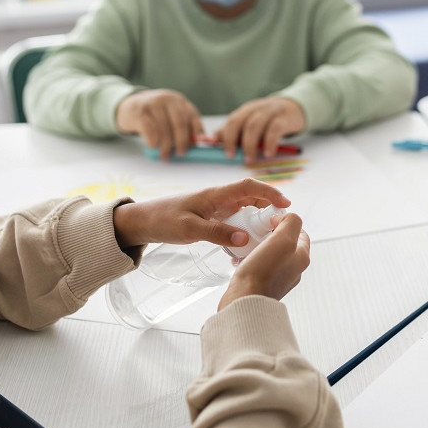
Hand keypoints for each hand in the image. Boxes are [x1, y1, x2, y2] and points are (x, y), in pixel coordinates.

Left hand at [112, 178, 290, 248]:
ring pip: (245, 207)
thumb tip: (246, 237)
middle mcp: (219, 198)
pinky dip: (246, 226)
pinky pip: (235, 218)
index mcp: (215, 194)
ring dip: (259, 217)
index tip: (286, 203)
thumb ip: (217, 232)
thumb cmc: (163, 220)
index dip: (269, 192)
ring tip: (270, 234)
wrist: (142, 221)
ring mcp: (216, 207)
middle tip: (282, 223)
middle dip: (270, 205)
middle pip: (252, 195)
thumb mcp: (189, 229)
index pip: (249, 186)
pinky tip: (249, 241)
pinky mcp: (211, 216)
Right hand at [115, 89, 203, 159]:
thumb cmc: (154, 115)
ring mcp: (152, 103)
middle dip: (181, 141)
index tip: (196, 145)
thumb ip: (182, 126)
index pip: (192, 115)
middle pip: (179, 123)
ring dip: (166, 145)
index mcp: (178, 100)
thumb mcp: (169, 114)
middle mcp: (167, 99)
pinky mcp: (139, 111)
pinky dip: (153, 141)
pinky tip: (153, 146)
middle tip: (181, 153)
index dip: (196, 131)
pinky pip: (149, 130)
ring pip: (164, 128)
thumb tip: (194, 143)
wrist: (129, 106)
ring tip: (165, 155)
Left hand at [217, 97, 305, 163]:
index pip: (231, 121)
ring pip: (255, 125)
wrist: (295, 108)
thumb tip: (212, 140)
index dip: (224, 136)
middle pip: (240, 122)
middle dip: (233, 140)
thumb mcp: (251, 122)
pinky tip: (268, 153)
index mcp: (246, 111)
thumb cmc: (270, 120)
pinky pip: (275, 129)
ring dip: (250, 144)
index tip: (223, 152)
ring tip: (250, 160)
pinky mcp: (285, 118)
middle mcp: (256, 109)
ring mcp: (271, 112)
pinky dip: (270, 142)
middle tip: (232, 157)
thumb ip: (234, 131)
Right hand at [219, 213, 309, 309]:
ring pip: (270, 253)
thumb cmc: (262, 273)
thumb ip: (290, 223)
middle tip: (257, 232)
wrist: (245, 301)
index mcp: (302, 258)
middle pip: (285, 242)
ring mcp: (279, 278)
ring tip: (246, 245)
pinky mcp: (263, 285)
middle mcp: (293, 269)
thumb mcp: (283, 240)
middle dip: (269, 234)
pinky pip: (259, 266)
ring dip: (258, 246)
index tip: (269, 221)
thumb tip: (283, 220)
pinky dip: (250, 259)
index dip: (285, 222)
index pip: (300, 231)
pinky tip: (240, 259)